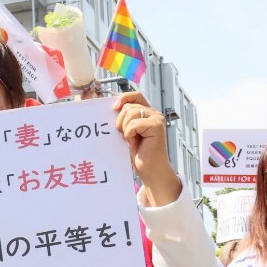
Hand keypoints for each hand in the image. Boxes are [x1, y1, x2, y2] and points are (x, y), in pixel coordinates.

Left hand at [113, 92, 180, 206]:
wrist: (150, 170)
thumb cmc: (137, 154)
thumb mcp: (127, 133)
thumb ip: (123, 119)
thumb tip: (109, 108)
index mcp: (147, 112)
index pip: (134, 96)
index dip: (123, 98)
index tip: (113, 109)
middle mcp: (154, 113)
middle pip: (128, 106)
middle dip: (120, 121)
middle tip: (125, 136)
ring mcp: (157, 118)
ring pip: (130, 114)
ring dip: (125, 129)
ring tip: (131, 140)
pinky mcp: (157, 126)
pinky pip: (134, 124)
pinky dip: (129, 135)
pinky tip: (135, 144)